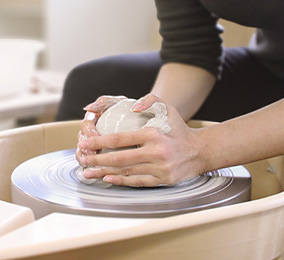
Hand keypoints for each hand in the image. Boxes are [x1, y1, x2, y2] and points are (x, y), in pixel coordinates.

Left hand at [77, 94, 203, 185]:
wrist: (200, 151)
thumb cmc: (179, 129)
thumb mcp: (168, 108)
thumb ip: (150, 100)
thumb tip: (133, 106)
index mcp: (153, 135)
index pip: (120, 139)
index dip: (100, 142)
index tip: (86, 142)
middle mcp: (156, 153)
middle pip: (120, 158)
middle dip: (97, 159)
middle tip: (83, 158)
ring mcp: (159, 169)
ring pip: (126, 172)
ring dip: (104, 172)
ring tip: (88, 171)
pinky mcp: (162, 180)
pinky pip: (137, 182)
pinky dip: (121, 181)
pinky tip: (107, 178)